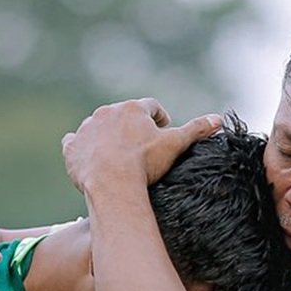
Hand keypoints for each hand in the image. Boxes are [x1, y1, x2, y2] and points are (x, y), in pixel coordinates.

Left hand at [61, 98, 220, 194]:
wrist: (112, 183)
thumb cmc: (146, 163)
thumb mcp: (176, 145)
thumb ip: (197, 130)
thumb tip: (219, 119)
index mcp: (133, 108)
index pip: (150, 107)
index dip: (158, 119)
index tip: (162, 132)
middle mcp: (107, 112)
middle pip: (122, 115)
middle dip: (130, 128)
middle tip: (140, 149)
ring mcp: (86, 129)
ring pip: (98, 128)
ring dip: (106, 138)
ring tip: (116, 158)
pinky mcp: (71, 147)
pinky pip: (75, 143)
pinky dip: (82, 149)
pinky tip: (92, 161)